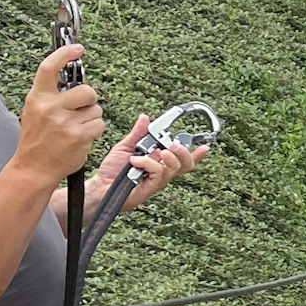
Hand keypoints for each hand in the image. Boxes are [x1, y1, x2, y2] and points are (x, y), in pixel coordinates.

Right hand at [13, 46, 104, 182]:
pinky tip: (80, 137)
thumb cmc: (36, 140)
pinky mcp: (79, 136)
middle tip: (83, 106)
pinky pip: (99, 125)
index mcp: (37, 98)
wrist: (33, 168)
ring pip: (95, 110)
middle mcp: (51, 108)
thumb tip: (70, 78)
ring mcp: (66, 123)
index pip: (49, 68)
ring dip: (91, 118)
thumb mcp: (34, 111)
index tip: (77, 48)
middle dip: (90, 98)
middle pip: (86, 90)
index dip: (64, 54)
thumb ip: (50, 95)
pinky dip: (94, 130)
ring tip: (76, 127)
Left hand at [94, 114, 210, 210]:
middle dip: (184, 152)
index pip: (182, 159)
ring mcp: (157, 181)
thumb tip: (145, 118)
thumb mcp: (126, 146)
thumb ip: (137, 133)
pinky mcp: (150, 187)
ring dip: (167, 156)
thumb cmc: (113, 170)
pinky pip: (157, 172)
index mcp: (159, 162)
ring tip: (157, 151)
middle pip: (185, 164)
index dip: (196, 154)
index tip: (205, 146)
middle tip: (174, 144)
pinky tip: (135, 161)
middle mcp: (161, 172)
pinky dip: (147, 163)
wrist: (100, 186)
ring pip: (173, 168)